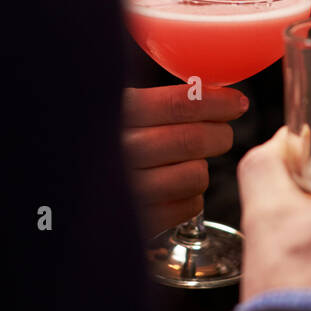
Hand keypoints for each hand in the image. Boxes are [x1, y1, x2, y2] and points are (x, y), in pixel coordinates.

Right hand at [122, 85, 247, 234]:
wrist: (74, 191)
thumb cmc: (109, 143)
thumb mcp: (123, 111)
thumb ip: (161, 101)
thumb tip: (212, 90)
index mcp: (119, 113)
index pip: (181, 104)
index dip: (217, 102)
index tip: (236, 103)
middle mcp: (122, 150)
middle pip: (194, 139)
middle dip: (219, 135)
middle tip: (220, 133)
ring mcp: (130, 189)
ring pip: (197, 174)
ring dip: (200, 167)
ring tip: (184, 163)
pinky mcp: (142, 221)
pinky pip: (191, 205)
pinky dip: (191, 196)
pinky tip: (173, 188)